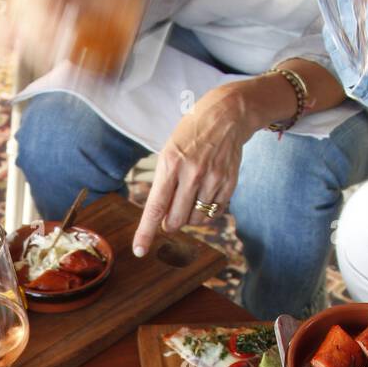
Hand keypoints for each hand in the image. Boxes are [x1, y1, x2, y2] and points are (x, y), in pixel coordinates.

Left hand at [133, 86, 251, 256]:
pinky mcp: (228, 184)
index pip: (155, 207)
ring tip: (190, 195)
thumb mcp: (168, 153)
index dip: (146, 232)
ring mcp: (213, 179)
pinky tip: (205, 192)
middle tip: (170, 214)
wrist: (226, 115)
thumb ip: (163, 185)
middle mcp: (192, 173)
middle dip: (170, 223)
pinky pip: (213, 212)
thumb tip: (160, 219)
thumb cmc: (191, 136)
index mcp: (171, 164)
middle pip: (176, 221)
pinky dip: (206, 210)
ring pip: (195, 219)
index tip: (139, 251)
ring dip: (189, 216)